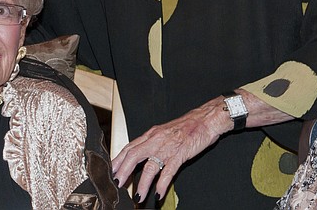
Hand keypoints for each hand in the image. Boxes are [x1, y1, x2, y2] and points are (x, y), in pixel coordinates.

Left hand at [112, 98, 229, 201]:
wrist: (205, 119)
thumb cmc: (187, 126)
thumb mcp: (164, 131)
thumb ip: (153, 142)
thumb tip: (141, 154)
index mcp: (151, 134)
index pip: (129, 147)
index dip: (119, 159)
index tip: (111, 170)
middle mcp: (156, 140)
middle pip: (133, 156)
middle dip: (123, 171)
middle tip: (117, 184)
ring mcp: (167, 147)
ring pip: (150, 167)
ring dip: (142, 183)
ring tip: (138, 196)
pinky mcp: (180, 154)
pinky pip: (168, 172)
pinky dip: (162, 184)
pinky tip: (158, 194)